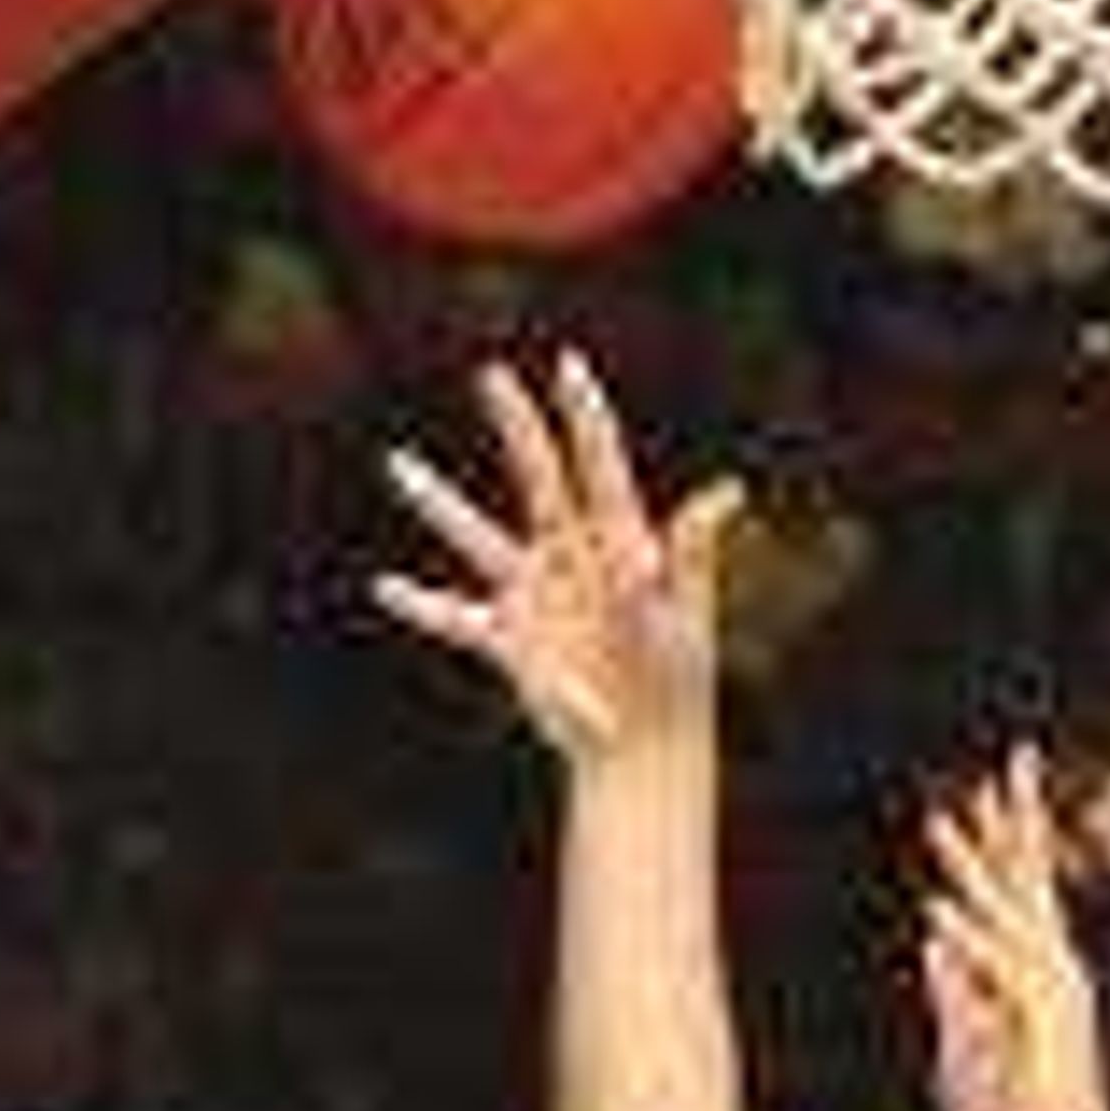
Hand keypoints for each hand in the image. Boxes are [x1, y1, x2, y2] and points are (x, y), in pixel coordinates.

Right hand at [375, 351, 735, 763]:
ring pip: (476, 538)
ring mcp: (536, 594)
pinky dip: (419, 606)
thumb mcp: (685, 609)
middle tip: (491, 374)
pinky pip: (455, 617)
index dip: (585, 414)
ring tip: (396, 464)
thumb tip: (726, 492)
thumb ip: (691, 549)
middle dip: (516, 425)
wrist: (645, 744)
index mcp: (617, 540)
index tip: (567, 365)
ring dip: (437, 502)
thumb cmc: (677, 679)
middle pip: (537, 476)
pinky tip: (383, 587)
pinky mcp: (511, 639)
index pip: (600, 463)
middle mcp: (571, 555)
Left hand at [921, 748, 1109, 1110]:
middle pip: (1031, 881)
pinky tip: (933, 911)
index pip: (1024, 893)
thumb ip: (951, 994)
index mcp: (1043, 975)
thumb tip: (933, 939)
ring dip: (968, 866)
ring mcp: (1054, 994)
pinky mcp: (1042, 1022)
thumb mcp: (962, 1048)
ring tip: (935, 821)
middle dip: (1013, 820)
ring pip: (1007, 913)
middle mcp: (1056, 972)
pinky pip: (997, 970)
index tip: (987, 791)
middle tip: (1011, 759)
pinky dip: (966, 939)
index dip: (1007, 839)